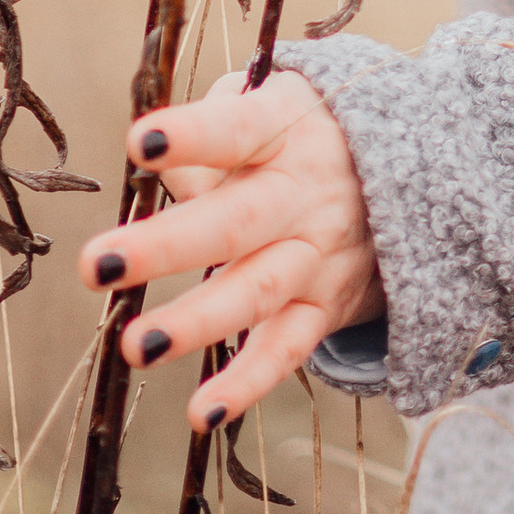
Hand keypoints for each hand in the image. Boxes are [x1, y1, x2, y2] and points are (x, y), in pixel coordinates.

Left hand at [79, 68, 381, 435]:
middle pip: (235, 221)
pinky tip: (204, 412)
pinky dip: (249, 383)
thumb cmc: (307, 130)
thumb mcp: (274, 101)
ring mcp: (315, 255)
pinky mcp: (323, 307)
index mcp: (283, 131)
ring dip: (197, 323)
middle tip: (100, 264)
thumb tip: (165, 169)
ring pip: (258, 292)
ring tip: (139, 346)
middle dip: (167, 246)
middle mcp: (301, 195)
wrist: (412, 168)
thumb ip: (214, 124)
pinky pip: (287, 350)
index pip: (236, 128)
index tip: (139, 141)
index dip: (192, 134)